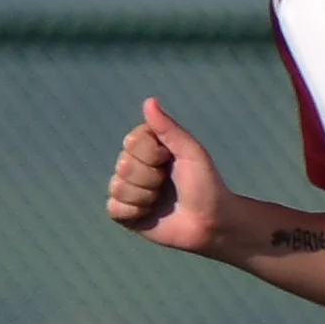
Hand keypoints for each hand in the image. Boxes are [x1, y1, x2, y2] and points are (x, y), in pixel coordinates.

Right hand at [106, 97, 228, 251]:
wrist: (211, 222)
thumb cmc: (206, 184)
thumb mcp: (191, 152)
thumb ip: (169, 128)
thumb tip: (149, 101)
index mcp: (148, 146)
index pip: (132, 143)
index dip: (153, 155)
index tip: (171, 161)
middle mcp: (135, 165)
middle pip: (124, 166)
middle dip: (151, 178)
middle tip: (169, 184)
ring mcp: (128, 189)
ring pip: (118, 187)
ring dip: (145, 197)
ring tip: (161, 200)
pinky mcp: (125, 214)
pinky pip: (114, 208)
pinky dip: (134, 212)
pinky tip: (150, 214)